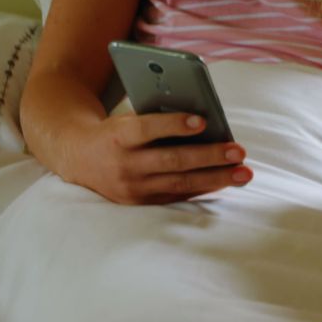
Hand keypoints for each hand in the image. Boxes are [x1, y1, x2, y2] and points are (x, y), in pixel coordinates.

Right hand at [61, 112, 252, 204]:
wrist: (78, 158)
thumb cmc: (115, 132)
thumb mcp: (127, 120)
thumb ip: (156, 120)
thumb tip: (204, 124)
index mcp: (118, 136)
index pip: (147, 129)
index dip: (174, 125)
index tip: (202, 120)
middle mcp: (124, 165)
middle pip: (172, 160)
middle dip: (209, 156)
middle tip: (239, 151)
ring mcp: (132, 187)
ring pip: (180, 182)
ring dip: (216, 178)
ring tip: (243, 172)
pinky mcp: (140, 202)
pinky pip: (177, 195)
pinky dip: (203, 188)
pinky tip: (225, 182)